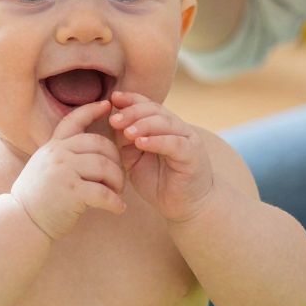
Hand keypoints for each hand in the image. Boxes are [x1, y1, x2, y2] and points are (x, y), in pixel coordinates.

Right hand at [11, 98, 125, 238]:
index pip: (74, 119)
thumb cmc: (36, 199)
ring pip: (105, 166)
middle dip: (116, 159)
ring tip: (118, 193)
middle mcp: (58, 154)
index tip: (108, 105)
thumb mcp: (43, 167)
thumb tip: (84, 149)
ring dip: (118, 181)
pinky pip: (103, 193)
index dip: (92, 109)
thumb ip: (61, 155)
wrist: (21, 222)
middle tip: (119, 178)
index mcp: (52, 146)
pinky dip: (115, 202)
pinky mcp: (71, 192)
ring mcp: (64, 171)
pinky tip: (119, 208)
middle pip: (100, 144)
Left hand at [108, 90, 214, 224]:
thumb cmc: (159, 183)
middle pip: (154, 110)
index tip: (112, 98)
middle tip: (114, 119)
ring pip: (165, 123)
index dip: (131, 99)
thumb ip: (125, 143)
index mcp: (163, 126)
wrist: (185, 207)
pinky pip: (174, 143)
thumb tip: (113, 123)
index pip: (147, 105)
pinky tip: (140, 143)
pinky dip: (157, 141)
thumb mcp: (135, 160)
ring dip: (144, 125)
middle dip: (132, 112)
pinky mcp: (192, 155)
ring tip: (126, 132)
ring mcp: (187, 140)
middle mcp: (177, 128)